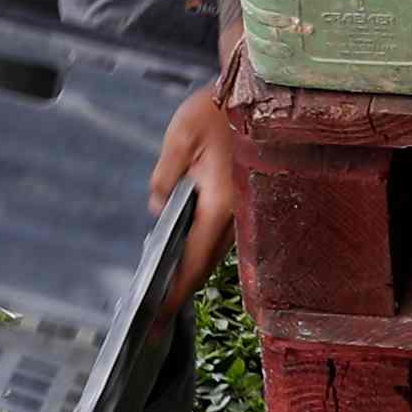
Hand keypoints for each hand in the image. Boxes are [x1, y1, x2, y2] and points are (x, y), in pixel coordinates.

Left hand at [149, 72, 243, 315]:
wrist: (254, 92)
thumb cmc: (216, 110)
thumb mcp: (179, 138)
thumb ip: (165, 178)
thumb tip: (157, 211)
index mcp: (220, 203)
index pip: (194, 259)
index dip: (175, 291)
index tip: (158, 317)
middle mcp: (237, 214)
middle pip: (206, 264)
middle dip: (182, 290)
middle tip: (157, 318)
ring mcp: (244, 210)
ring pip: (214, 252)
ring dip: (192, 272)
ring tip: (165, 291)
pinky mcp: (243, 202)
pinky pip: (220, 236)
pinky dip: (201, 250)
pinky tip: (183, 252)